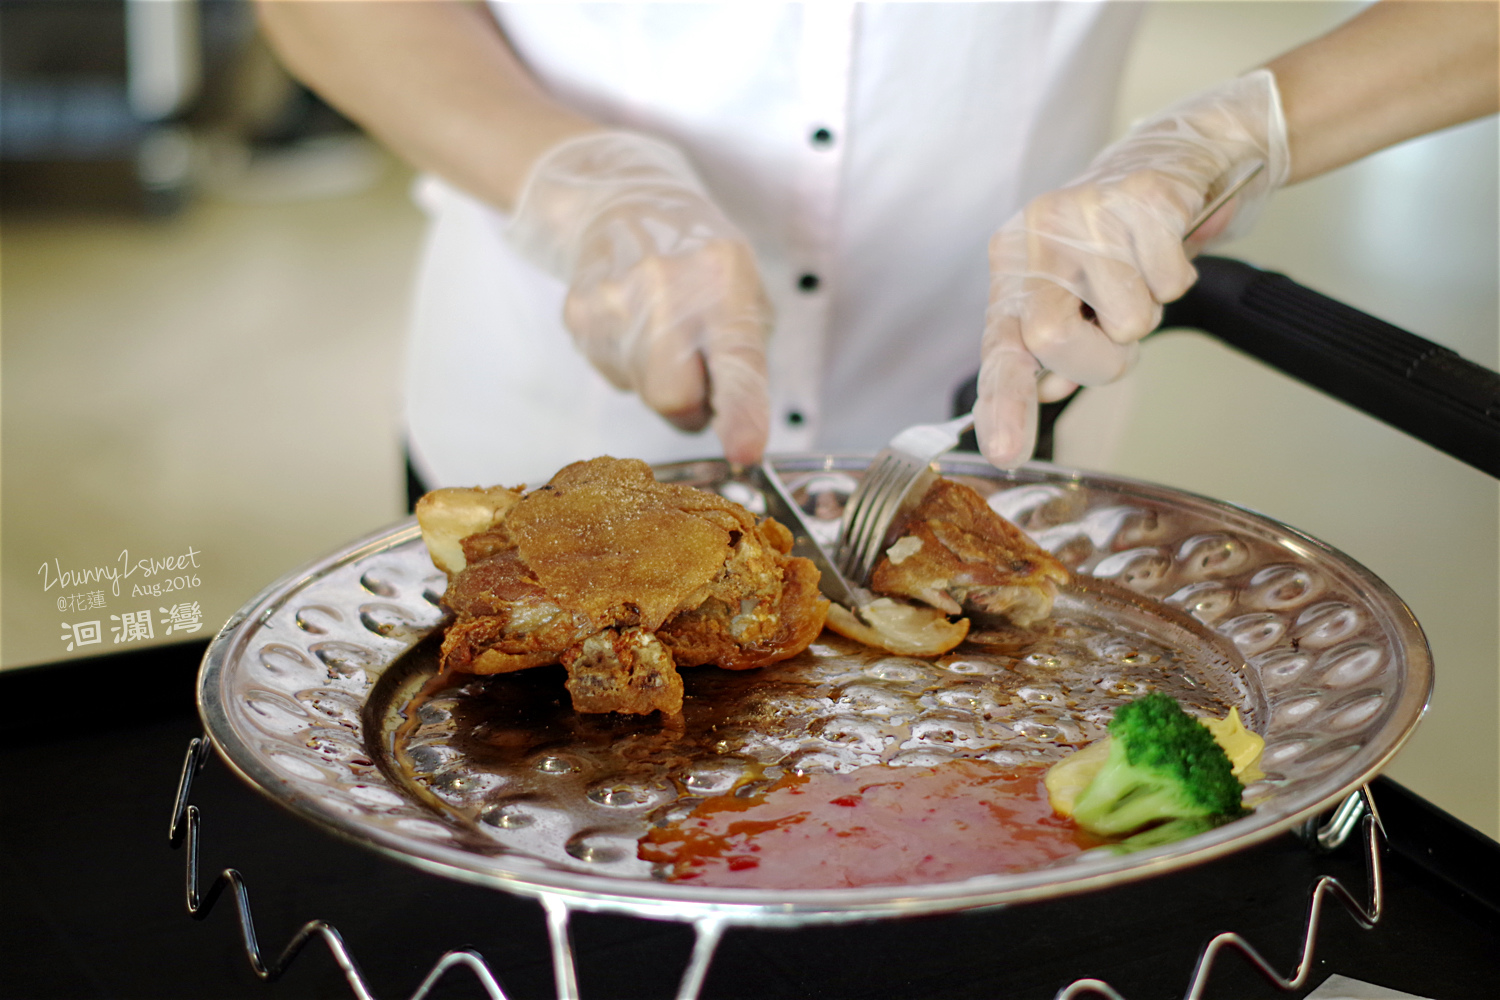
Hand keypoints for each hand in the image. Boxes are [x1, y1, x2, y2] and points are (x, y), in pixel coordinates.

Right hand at [508, 131, 771, 464]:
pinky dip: (630, 364)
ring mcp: (611, 303)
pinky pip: (615, 375)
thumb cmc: (697, 257)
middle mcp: (662, 289)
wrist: (622, 205)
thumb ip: (744, 358)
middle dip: (691, 403)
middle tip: (696, 365)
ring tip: (660, 327)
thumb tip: (735, 426)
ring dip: (660, 379)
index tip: (744, 450)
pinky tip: (632, 323)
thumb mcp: (745, 290)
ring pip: (642, 393)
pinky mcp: (578, 317)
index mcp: (721, 278)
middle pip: (673, 398)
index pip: (735, 359)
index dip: (741, 411)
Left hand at [976, 70, 1289, 466]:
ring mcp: (1085, 213)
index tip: (1005, 451)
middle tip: (1116, 335)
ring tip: (1140, 277)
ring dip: (1147, 314)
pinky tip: (1165, 247)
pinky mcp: (1140, 198)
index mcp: (1012, 268)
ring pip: (1127, 320)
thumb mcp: (1073, 295)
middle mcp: (1036, 237)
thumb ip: (1052, 349)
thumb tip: (1046, 392)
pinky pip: (1170, 282)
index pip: (1001, 348)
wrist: (1177, 155)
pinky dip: (1177, 278)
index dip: (1004, 403)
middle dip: (1099, 361)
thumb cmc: (1117, 242)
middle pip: (1053, 338)